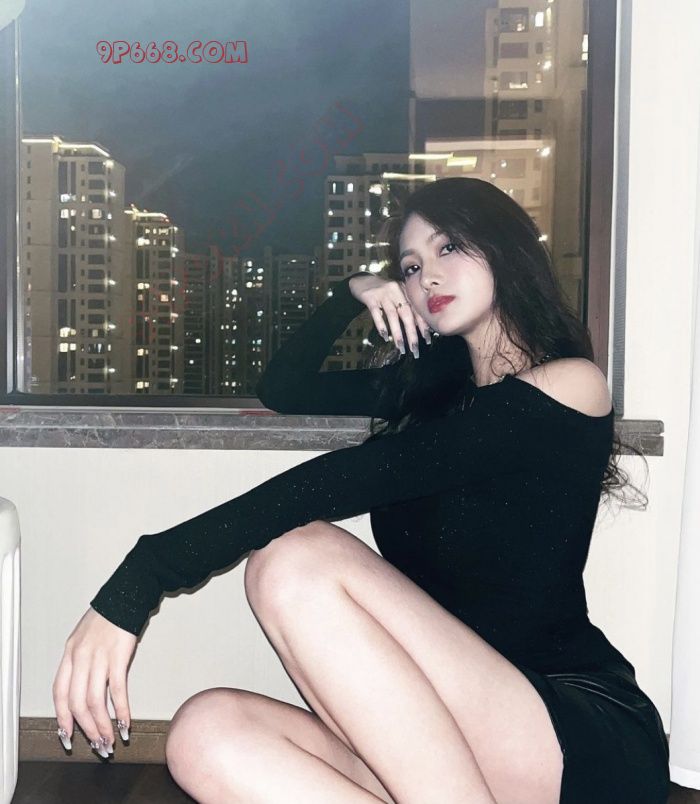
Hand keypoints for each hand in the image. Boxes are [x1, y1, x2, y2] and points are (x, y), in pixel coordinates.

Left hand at [53, 607, 136, 757]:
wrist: (126, 596)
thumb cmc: (107, 618)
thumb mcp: (83, 638)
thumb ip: (79, 662)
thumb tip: (80, 689)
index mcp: (70, 654)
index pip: (59, 693)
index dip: (62, 718)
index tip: (68, 736)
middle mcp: (81, 657)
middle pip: (77, 702)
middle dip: (87, 728)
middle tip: (97, 744)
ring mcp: (99, 656)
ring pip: (95, 700)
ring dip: (103, 725)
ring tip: (111, 740)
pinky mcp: (119, 656)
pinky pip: (117, 689)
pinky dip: (121, 709)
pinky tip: (126, 722)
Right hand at [348, 274, 431, 355]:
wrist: (363, 280)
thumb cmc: (385, 291)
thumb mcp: (399, 295)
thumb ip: (409, 307)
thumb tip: (421, 327)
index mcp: (406, 290)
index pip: (417, 310)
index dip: (423, 326)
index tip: (427, 340)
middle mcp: (397, 290)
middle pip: (407, 314)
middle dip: (412, 333)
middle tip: (415, 349)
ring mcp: (383, 294)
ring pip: (392, 316)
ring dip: (398, 333)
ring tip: (401, 348)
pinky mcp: (370, 298)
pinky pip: (376, 314)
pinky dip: (381, 326)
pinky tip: (385, 337)